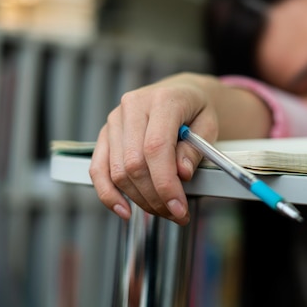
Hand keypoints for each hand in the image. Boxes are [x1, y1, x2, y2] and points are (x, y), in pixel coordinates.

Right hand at [89, 72, 271, 224]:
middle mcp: (133, 106)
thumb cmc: (195, 110)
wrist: (180, 93)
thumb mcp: (208, 126)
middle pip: (134, 163)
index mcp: (162, 100)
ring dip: (139, 199)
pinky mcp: (105, 133)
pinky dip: (108, 194)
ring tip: (162, 210)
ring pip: (117, 171)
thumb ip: (195, 149)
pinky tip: (124, 209)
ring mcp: (115, 119)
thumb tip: (182, 173)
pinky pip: (98, 169)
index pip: (156, 147)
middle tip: (176, 213)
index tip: (178, 208)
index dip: (165, 183)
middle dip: (155, 197)